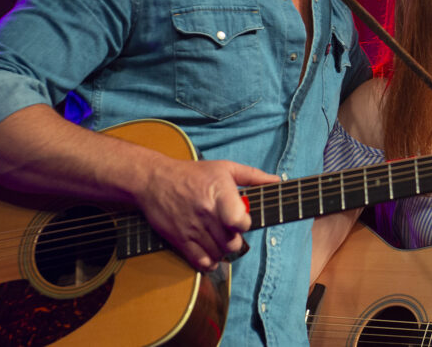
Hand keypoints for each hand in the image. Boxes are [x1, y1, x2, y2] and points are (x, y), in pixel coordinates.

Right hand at [136, 158, 280, 271]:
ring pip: (219, 254)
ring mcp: (192, 229)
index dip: (244, 223)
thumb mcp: (225, 168)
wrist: (155, 180)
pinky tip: (210, 249)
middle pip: (232, 243)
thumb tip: (277, 181)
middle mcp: (206, 214)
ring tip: (219, 237)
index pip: (240, 222)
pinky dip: (210, 262)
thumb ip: (253, 176)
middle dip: (236, 239)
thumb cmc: (193, 173)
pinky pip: (202, 262)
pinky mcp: (180, 240)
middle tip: (229, 229)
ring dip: (224, 250)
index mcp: (219, 194)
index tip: (241, 218)